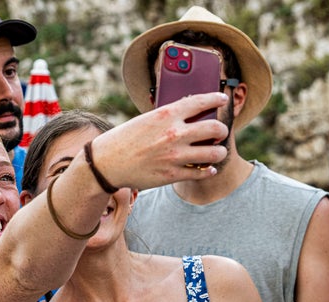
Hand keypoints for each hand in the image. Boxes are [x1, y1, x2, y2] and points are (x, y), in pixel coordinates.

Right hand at [90, 92, 229, 190]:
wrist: (106, 163)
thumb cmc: (125, 139)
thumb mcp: (146, 119)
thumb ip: (168, 117)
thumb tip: (189, 114)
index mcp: (166, 114)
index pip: (200, 101)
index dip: (216, 99)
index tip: (222, 99)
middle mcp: (174, 134)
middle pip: (215, 128)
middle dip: (222, 130)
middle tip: (220, 132)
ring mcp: (175, 156)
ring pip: (214, 153)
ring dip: (219, 152)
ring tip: (216, 151)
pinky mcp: (172, 175)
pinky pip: (201, 172)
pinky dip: (208, 170)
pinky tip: (208, 168)